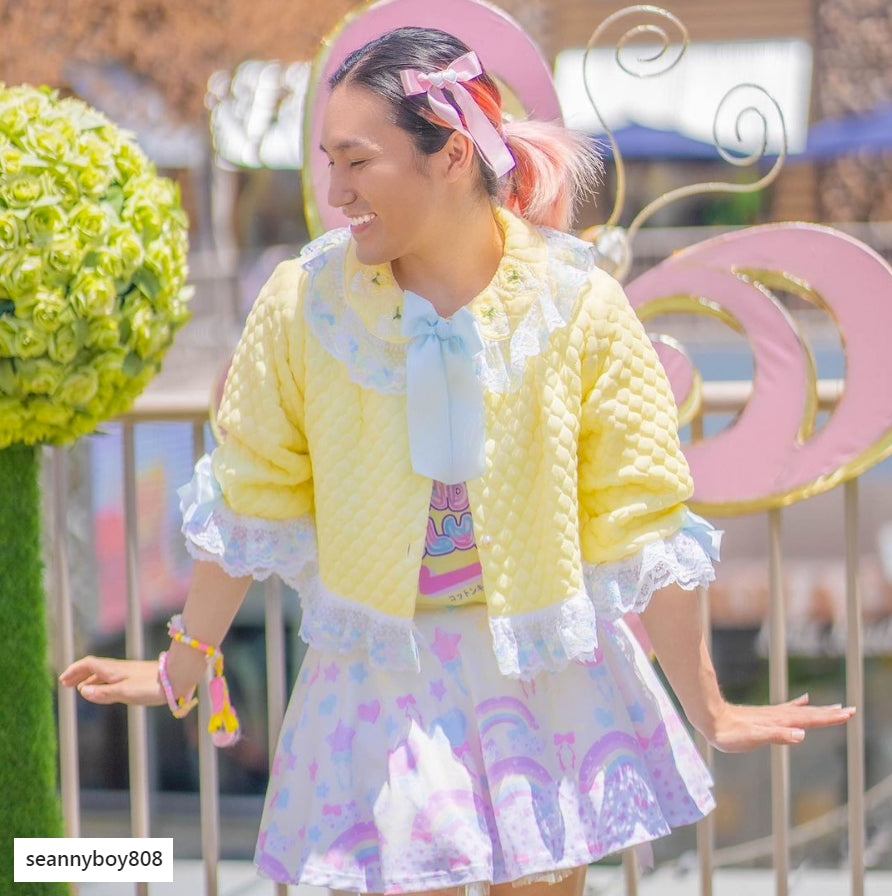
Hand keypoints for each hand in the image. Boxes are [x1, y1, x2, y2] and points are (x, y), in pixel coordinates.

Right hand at [59, 656, 165, 706]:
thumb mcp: (125, 692)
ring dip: (90, 679)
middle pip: (94, 667)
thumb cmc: (152, 686)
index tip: (62, 680)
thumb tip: (84, 691)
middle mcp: (120, 669)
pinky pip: (113, 677)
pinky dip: (102, 682)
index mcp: (114, 670)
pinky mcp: (137, 677)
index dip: (74, 671)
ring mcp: (129, 672)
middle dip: (79, 675)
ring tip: (81, 688)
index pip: (88, 664)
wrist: (178, 678)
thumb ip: (105, 693)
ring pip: (104, 672)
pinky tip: (105, 690)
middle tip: (66, 684)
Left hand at [704, 694, 854, 752]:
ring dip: (819, 710)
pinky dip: (799, 705)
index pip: (810, 720)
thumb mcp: (754, 738)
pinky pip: (787, 709)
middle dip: (830, 714)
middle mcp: (778, 717)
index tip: (848, 714)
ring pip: (801, 711)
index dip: (829, 718)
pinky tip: (804, 700)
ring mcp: (772, 715)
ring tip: (835, 707)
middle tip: (851, 710)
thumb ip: (777, 736)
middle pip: (810, 714)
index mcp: (780, 722)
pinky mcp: (764, 716)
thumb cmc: (729, 732)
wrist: (709, 718)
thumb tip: (801, 734)